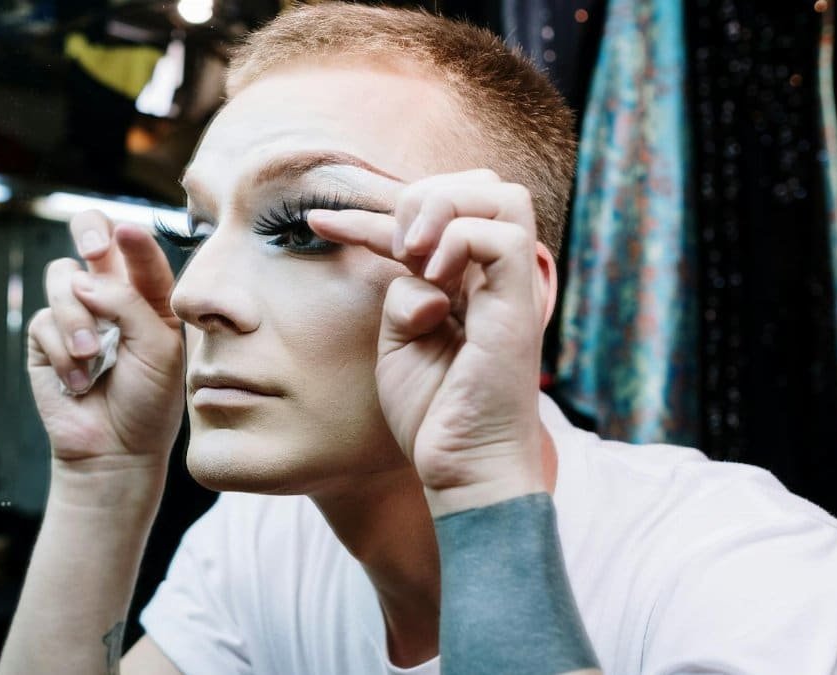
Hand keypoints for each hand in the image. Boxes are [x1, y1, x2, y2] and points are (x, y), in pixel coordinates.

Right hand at [27, 211, 183, 508]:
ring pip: (62, 278)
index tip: (128, 234)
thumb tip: (82, 280)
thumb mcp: (158, 348)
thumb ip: (129, 304)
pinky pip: (43, 321)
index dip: (133, 237)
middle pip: (90, 235)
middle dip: (88, 232)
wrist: (115, 450)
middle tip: (94, 252)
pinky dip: (62, 352)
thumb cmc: (148, 401)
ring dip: (76, 317)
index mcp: (148, 295)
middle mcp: (111, 296)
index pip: (139, 250)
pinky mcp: (45, 338)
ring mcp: (76, 314)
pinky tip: (78, 381)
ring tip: (91, 356)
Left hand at [309, 170, 555, 514]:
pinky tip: (429, 275)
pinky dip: (458, 239)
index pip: (431, 218)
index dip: (372, 211)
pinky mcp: (518, 309)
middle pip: (482, 185)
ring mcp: (511, 290)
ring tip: (409, 250)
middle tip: (392, 242)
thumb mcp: (399, 340)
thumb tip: (412, 266)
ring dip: (443, 207)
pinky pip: (503, 236)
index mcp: (469, 283)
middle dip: (425, 194)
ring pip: (501, 195)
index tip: (319, 221)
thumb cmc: (432, 414)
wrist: (462, 469)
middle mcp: (495, 279)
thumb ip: (400, 294)